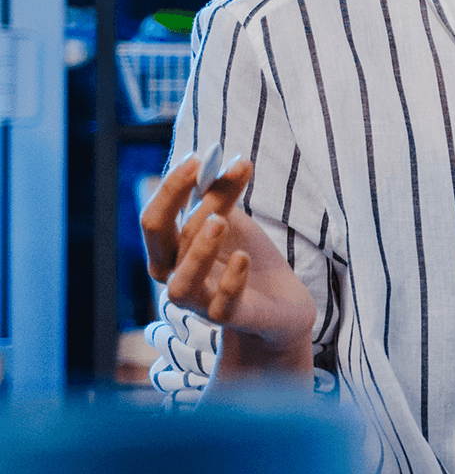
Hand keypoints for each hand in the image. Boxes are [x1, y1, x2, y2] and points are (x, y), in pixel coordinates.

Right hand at [143, 156, 314, 365]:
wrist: (280, 301)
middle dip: (172, 201)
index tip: (199, 156)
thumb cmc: (244, 257)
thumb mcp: (234, 222)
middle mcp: (176, 275)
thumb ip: (224, 195)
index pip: (155, 216)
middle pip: (156, 238)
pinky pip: (221, 306)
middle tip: (199, 171)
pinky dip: (231, 281)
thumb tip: (227, 158)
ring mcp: (200, 302)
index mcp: (170, 250)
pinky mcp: (230, 317)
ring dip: (198, 250)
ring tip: (220, 218)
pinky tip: (243, 257)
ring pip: (182, 283)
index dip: (172, 186)